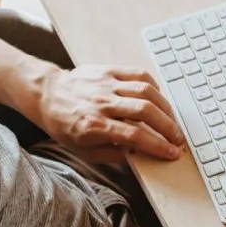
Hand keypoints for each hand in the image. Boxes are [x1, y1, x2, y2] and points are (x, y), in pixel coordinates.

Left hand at [35, 65, 185, 159]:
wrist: (47, 95)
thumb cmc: (65, 125)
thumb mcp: (83, 150)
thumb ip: (112, 155)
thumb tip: (140, 154)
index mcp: (94, 125)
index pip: (135, 136)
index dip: (157, 145)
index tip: (172, 152)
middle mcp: (102, 103)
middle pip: (145, 112)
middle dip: (168, 127)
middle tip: (178, 138)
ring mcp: (106, 85)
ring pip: (146, 92)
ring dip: (165, 108)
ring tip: (172, 121)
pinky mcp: (108, 71)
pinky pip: (138, 75)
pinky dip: (154, 87)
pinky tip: (160, 99)